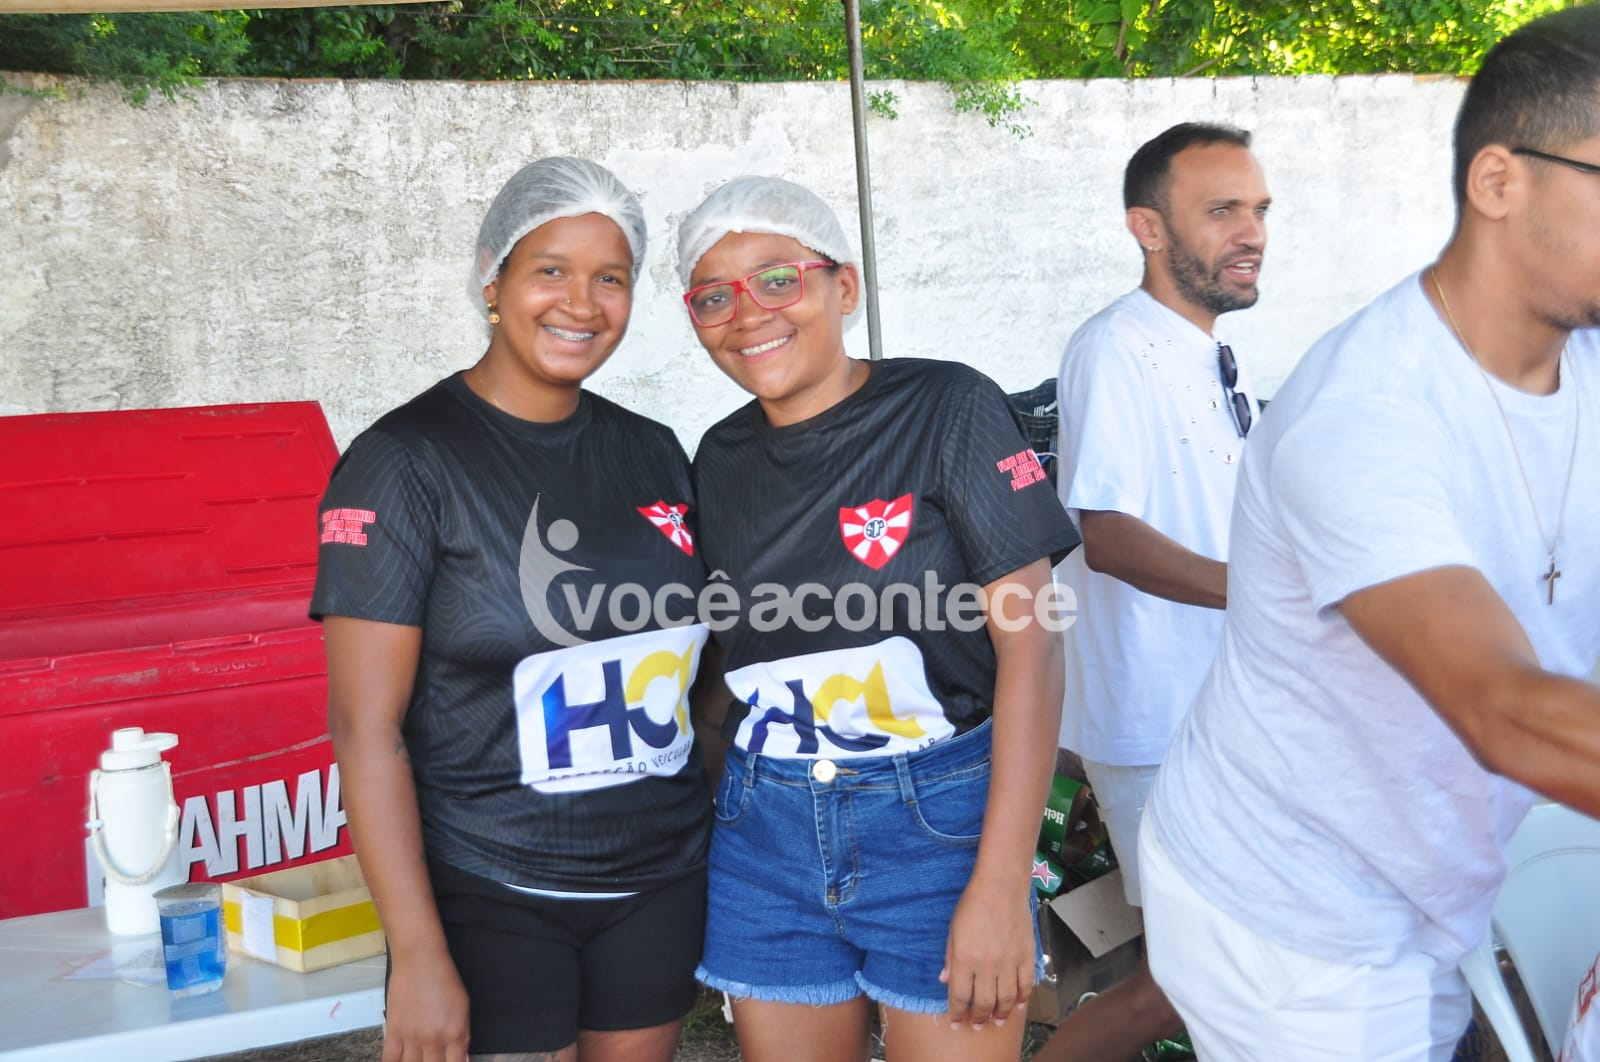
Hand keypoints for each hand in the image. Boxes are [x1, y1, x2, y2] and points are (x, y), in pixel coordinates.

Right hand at [380, 951, 470, 1061]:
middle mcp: (433, 1039)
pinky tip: (400, 1061)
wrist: (419, 960)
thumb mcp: (463, 1006)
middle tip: (434, 1059)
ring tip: (420, 1059)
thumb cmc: (444, 978)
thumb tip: (462, 1058)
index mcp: (454, 1033)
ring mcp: (411, 1037)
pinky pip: (390, 1059)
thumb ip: (463, 1036)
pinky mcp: (393, 1031)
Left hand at [939, 876, 1034, 1029]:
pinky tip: (1017, 1005)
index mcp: (965, 959)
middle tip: (977, 1025)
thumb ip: (950, 958)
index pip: (960, 996)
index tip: (956, 1023)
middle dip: (978, 1018)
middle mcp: (987, 965)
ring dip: (1001, 1014)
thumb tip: (945, 980)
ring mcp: (1009, 962)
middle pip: (983, 1002)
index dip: (957, 1013)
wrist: (1000, 886)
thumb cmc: (973, 904)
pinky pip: (1026, 985)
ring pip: (1006, 999)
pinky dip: (1022, 998)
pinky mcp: (1026, 956)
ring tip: (997, 1021)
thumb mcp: (952, 931)